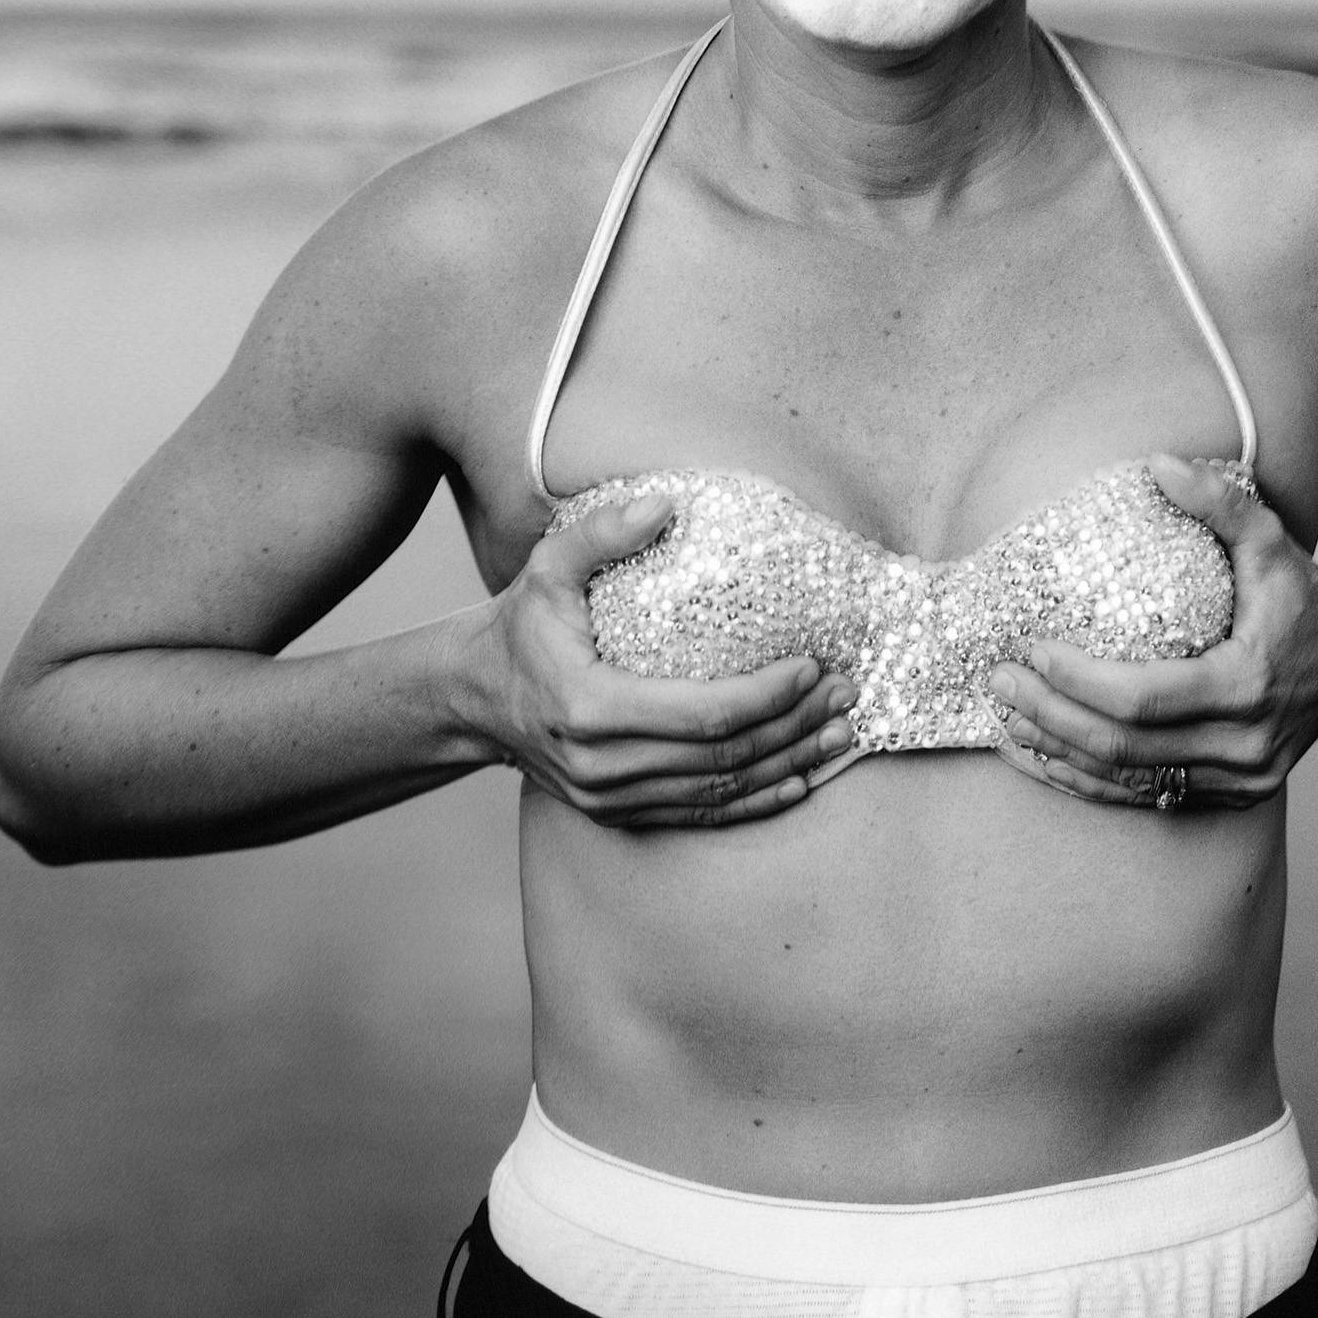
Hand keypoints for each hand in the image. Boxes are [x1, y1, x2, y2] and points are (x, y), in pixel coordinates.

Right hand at [467, 489, 855, 827]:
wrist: (471, 699)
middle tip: (845, 695)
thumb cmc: (519, 628)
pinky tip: (796, 780)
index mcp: (590, 708)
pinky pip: (699, 813)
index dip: (767, 695)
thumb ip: (602, 532)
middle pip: (722, 756)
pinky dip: (754, 800)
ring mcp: (611, 798)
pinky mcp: (619, 813)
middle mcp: (603, 766)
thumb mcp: (547, 568)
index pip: (703, 713)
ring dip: (786, 764)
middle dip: (793, 727)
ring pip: (718, 791)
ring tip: (838, 734)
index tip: (811, 665)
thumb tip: (665, 504)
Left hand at [985, 456, 1317, 812]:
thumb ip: (1220, 501)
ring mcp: (1238, 780)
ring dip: (1058, 751)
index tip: (1031, 648)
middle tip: (997, 679)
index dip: (1077, 681)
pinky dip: (1087, 780)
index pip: (1142, 697)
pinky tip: (1044, 756)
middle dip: (1049, 716)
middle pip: (1124, 746)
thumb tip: (1158, 464)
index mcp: (1248, 685)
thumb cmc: (1306, 598)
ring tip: (1004, 715)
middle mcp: (1244, 745)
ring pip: (1128, 781)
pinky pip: (1145, 798)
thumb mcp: (1272, 541)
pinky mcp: (1229, 797)